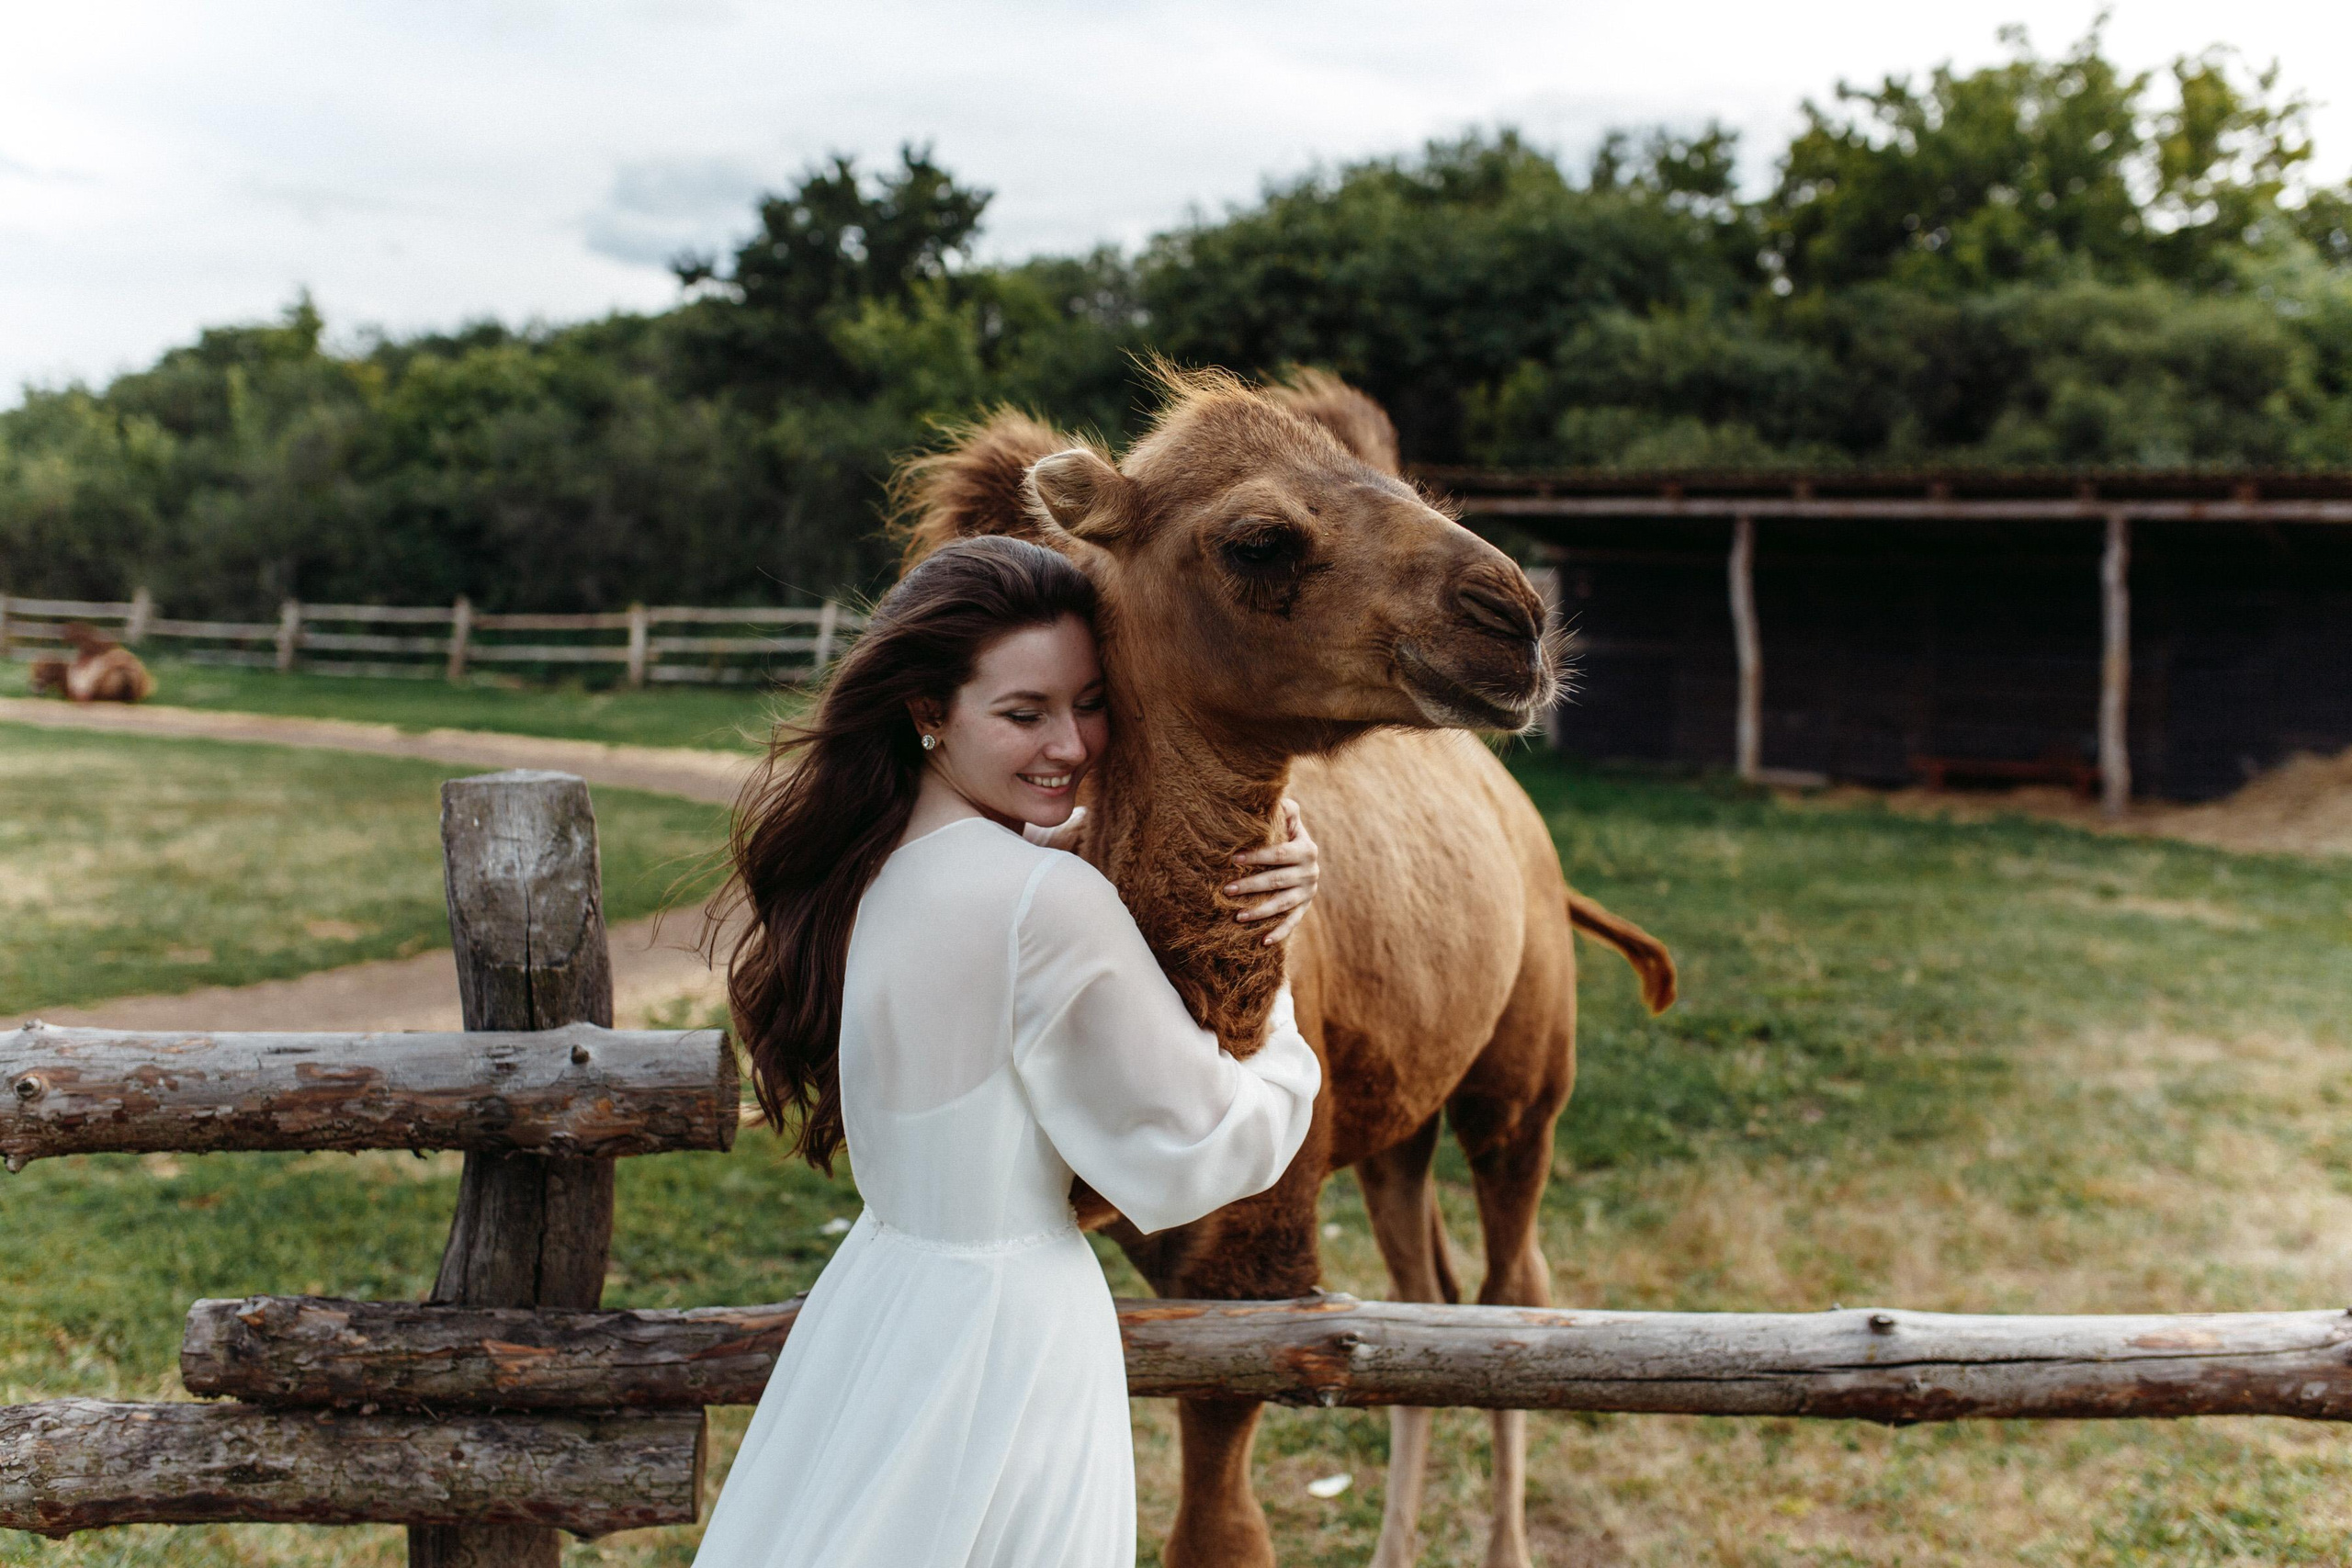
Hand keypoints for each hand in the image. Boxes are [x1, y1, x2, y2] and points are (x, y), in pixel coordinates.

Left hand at [1226, 797, 1319, 945]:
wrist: (1303, 856)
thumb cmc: (1286, 834)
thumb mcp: (1289, 820)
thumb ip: (1285, 809)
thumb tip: (1277, 799)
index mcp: (1306, 850)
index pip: (1278, 854)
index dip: (1256, 856)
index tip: (1233, 859)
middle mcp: (1310, 872)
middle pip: (1277, 881)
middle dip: (1251, 886)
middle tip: (1227, 890)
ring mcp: (1308, 893)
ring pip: (1283, 905)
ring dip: (1261, 912)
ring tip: (1238, 916)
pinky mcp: (1304, 908)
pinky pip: (1293, 923)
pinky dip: (1280, 933)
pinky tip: (1264, 942)